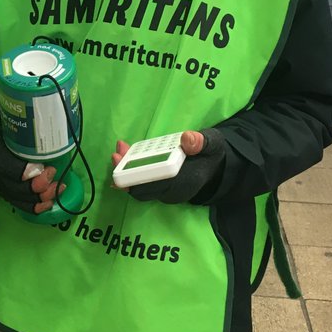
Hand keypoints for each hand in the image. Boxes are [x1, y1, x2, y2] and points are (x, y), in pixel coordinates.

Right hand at [0, 127, 63, 214]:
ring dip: (41, 196)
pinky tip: (50, 201)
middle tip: (53, 174)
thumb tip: (52, 127)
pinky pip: (20, 205)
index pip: (4, 164)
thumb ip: (28, 130)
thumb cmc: (7, 133)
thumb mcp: (13, 126)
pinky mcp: (5, 195)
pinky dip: (37, 206)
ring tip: (59, 187)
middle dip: (36, 185)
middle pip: (12, 186)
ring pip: (18, 198)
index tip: (43, 167)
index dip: (24, 171)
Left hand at [111, 129, 225, 204]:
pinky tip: (122, 160)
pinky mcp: (160, 188)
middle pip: (144, 189)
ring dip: (126, 172)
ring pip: (140, 188)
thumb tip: (187, 139)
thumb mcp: (212, 144)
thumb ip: (201, 142)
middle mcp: (173, 192)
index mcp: (187, 182)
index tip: (128, 163)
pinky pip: (142, 184)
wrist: (215, 169)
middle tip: (116, 155)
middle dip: (127, 174)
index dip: (141, 176)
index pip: (159, 185)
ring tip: (118, 153)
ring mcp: (165, 192)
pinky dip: (130, 173)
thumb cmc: (210, 155)